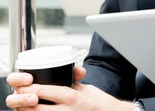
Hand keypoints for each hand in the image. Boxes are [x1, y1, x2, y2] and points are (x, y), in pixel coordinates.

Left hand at [6, 67, 133, 110]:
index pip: (47, 92)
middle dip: (25, 101)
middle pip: (37, 108)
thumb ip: (71, 85)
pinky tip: (36, 110)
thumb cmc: (101, 103)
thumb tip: (59, 80)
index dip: (33, 88)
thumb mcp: (86, 89)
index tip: (25, 85)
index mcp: (73, 98)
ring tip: (25, 105)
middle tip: (21, 96)